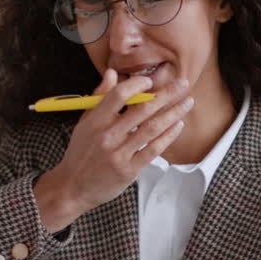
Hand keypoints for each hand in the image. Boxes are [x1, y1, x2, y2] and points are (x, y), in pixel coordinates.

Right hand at [33, 70, 193, 230]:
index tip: (151, 80)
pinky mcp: (129, 169)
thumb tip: (112, 73)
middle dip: (167, 94)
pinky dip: (168, 136)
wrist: (73, 187)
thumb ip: (100, 97)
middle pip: (142, 109)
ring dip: (173, 113)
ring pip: (152, 128)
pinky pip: (153, 149)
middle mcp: (108, 135)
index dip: (138, 84)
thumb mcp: (85, 122)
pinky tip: (178, 125)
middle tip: (183, 84)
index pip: (119, 95)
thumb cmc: (80, 152)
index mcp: (96, 120)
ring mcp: (119, 153)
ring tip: (188, 103)